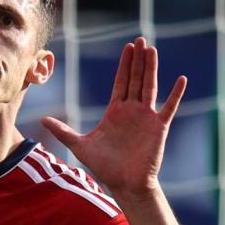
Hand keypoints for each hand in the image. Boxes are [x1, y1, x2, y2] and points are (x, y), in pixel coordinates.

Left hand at [39, 36, 187, 197]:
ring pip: (150, 87)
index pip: (121, 82)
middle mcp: (132, 111)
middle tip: (141, 39)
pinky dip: (176, 94)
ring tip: (152, 50)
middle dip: (138, 60)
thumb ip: (63, 131)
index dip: (124, 65)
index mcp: (116, 111)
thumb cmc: (105, 167)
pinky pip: (169, 107)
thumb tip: (42, 120)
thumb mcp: (80, 146)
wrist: (125, 185)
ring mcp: (147, 118)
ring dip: (151, 69)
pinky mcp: (159, 127)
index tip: (128, 48)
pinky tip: (182, 79)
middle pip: (136, 79)